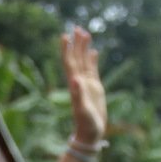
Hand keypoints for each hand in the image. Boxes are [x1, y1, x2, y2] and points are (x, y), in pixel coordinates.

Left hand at [61, 26, 106, 146]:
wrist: (90, 134)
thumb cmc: (87, 124)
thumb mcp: (83, 110)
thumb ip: (79, 95)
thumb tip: (75, 79)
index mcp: (76, 85)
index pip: (70, 63)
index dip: (67, 49)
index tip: (65, 35)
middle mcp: (79, 82)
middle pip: (76, 58)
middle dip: (76, 44)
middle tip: (77, 27)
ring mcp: (87, 84)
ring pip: (84, 61)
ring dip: (83, 48)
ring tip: (85, 33)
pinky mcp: (95, 88)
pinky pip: (93, 70)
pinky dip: (92, 60)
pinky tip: (94, 51)